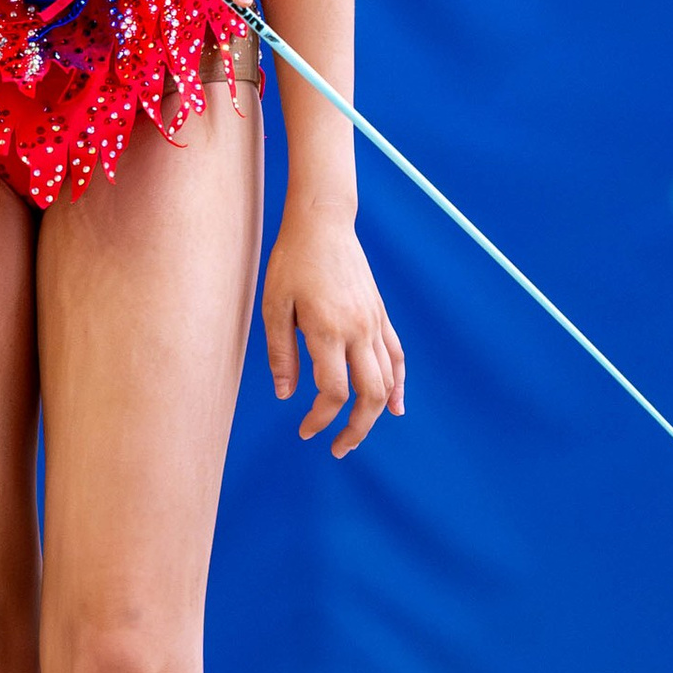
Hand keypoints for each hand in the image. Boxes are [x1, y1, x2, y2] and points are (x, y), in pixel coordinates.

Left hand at [263, 210, 405, 454]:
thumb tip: (286, 394)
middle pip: (369, 394)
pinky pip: (396, 356)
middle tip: (338, 449)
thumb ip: (280, 353)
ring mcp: (373, 322)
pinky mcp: (380, 315)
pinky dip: (398, 384)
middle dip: (356, 429)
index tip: (305, 430)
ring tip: (356, 433)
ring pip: (387, 380)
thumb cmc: (292, 261)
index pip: (333, 391)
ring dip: (375, 413)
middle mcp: (357, 329)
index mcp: (327, 329)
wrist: (323, 223)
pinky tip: (395, 406)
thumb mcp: (274, 306)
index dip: (320, 419)